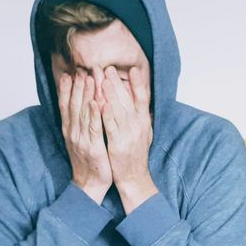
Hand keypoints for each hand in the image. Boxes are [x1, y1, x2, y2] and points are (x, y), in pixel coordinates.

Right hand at [58, 73, 112, 203]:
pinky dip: (94, 115)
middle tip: (81, 69)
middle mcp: (73, 133)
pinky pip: (94, 128)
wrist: (89, 184)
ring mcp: (81, 140)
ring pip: (83, 113)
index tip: (69, 73)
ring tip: (89, 78)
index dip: (67, 89)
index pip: (66, 105)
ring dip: (86, 95)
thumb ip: (79, 123)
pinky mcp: (93, 147)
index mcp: (69, 130)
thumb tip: (80, 106)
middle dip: (77, 86)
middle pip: (73, 105)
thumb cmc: (88, 161)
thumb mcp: (80, 140)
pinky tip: (96, 102)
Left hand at [102, 66, 157, 213]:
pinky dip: (106, 114)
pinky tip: (100, 103)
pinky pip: (111, 127)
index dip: (138, 83)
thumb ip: (141, 117)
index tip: (133, 69)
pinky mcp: (118, 144)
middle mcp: (139, 126)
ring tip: (102, 78)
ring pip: (119, 110)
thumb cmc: (136, 155)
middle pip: (128, 100)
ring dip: (110, 94)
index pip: (143, 98)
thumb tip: (141, 100)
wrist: (134, 178)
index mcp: (144, 122)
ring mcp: (129, 135)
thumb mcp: (144, 133)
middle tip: (107, 68)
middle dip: (117, 83)